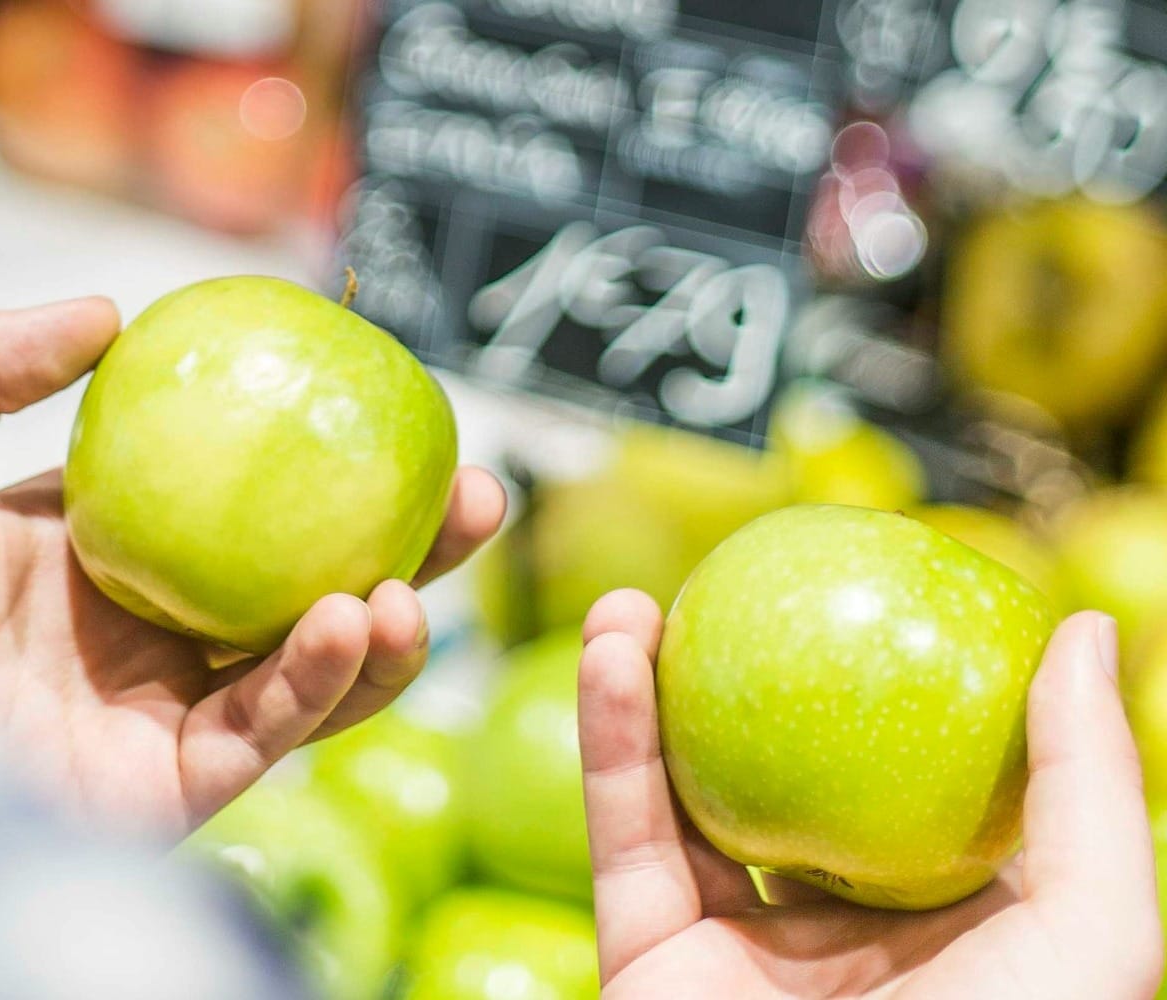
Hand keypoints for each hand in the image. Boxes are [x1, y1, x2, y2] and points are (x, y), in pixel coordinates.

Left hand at [0, 297, 503, 833]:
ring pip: (307, 671)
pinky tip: (354, 620)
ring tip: (421, 573)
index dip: (314, 461)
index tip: (386, 405)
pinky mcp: (160, 790)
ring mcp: (153, 714)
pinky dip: (321, 681)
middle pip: (299, 584)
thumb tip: (109, 312)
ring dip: (385, 625)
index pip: (230, 501)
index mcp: (89, 554)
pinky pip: (265, 731)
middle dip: (398, 546)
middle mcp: (136, 635)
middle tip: (473, 492)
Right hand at [578, 588, 1163, 998]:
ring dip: (651, 689)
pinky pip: (625, 831)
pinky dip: (609, 738)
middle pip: (789, 771)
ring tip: (635, 601)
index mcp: (957, 925)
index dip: (895, 679)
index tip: (871, 583)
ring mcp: (740, 946)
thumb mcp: (1095, 931)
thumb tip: (1082, 628)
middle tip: (729, 586)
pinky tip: (613, 653)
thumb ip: (1090, 787)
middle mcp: (845, 931)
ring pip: (686, 792)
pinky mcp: (648, 955)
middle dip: (749, 676)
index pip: (922, 778)